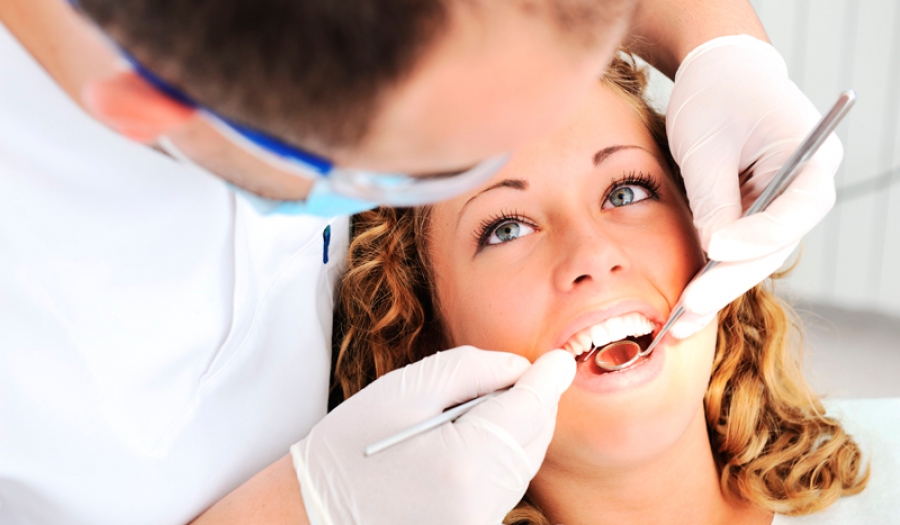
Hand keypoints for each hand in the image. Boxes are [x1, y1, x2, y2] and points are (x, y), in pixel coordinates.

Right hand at [291, 346, 574, 524]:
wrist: (311, 514)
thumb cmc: (348, 448)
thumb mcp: (403, 390)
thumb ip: (472, 369)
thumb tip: (524, 368)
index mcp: (464, 463)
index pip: (528, 412)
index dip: (547, 381)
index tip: (560, 362)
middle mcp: (480, 506)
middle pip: (532, 441)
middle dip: (530, 404)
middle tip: (510, 378)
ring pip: (520, 466)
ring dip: (515, 431)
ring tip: (476, 410)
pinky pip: (502, 489)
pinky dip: (498, 458)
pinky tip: (469, 441)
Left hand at [665, 35, 841, 337]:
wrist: (717, 74)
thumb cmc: (714, 97)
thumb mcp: (706, 145)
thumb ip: (713, 200)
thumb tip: (713, 254)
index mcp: (810, 155)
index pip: (796, 208)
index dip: (758, 236)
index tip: (716, 250)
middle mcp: (807, 184)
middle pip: (774, 244)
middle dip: (729, 278)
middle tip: (689, 306)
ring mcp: (785, 202)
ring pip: (756, 255)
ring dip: (719, 288)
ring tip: (680, 322)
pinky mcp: (760, 213)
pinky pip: (741, 249)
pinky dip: (714, 274)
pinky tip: (686, 307)